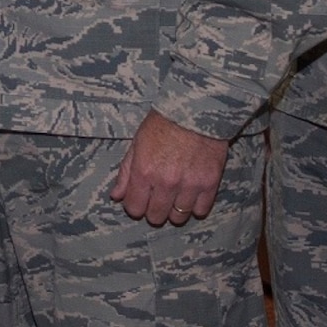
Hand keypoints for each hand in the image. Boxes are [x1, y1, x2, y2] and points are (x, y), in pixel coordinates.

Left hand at [110, 109, 228, 225]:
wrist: (197, 109)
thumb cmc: (164, 123)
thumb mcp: (137, 143)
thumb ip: (126, 172)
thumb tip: (116, 196)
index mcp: (144, 171)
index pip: (134, 208)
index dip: (135, 205)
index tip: (140, 198)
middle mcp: (166, 182)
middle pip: (155, 217)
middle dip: (153, 210)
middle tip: (158, 197)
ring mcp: (189, 185)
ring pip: (178, 217)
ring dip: (175, 210)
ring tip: (176, 195)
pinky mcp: (210, 184)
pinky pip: (200, 210)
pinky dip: (195, 206)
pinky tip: (191, 193)